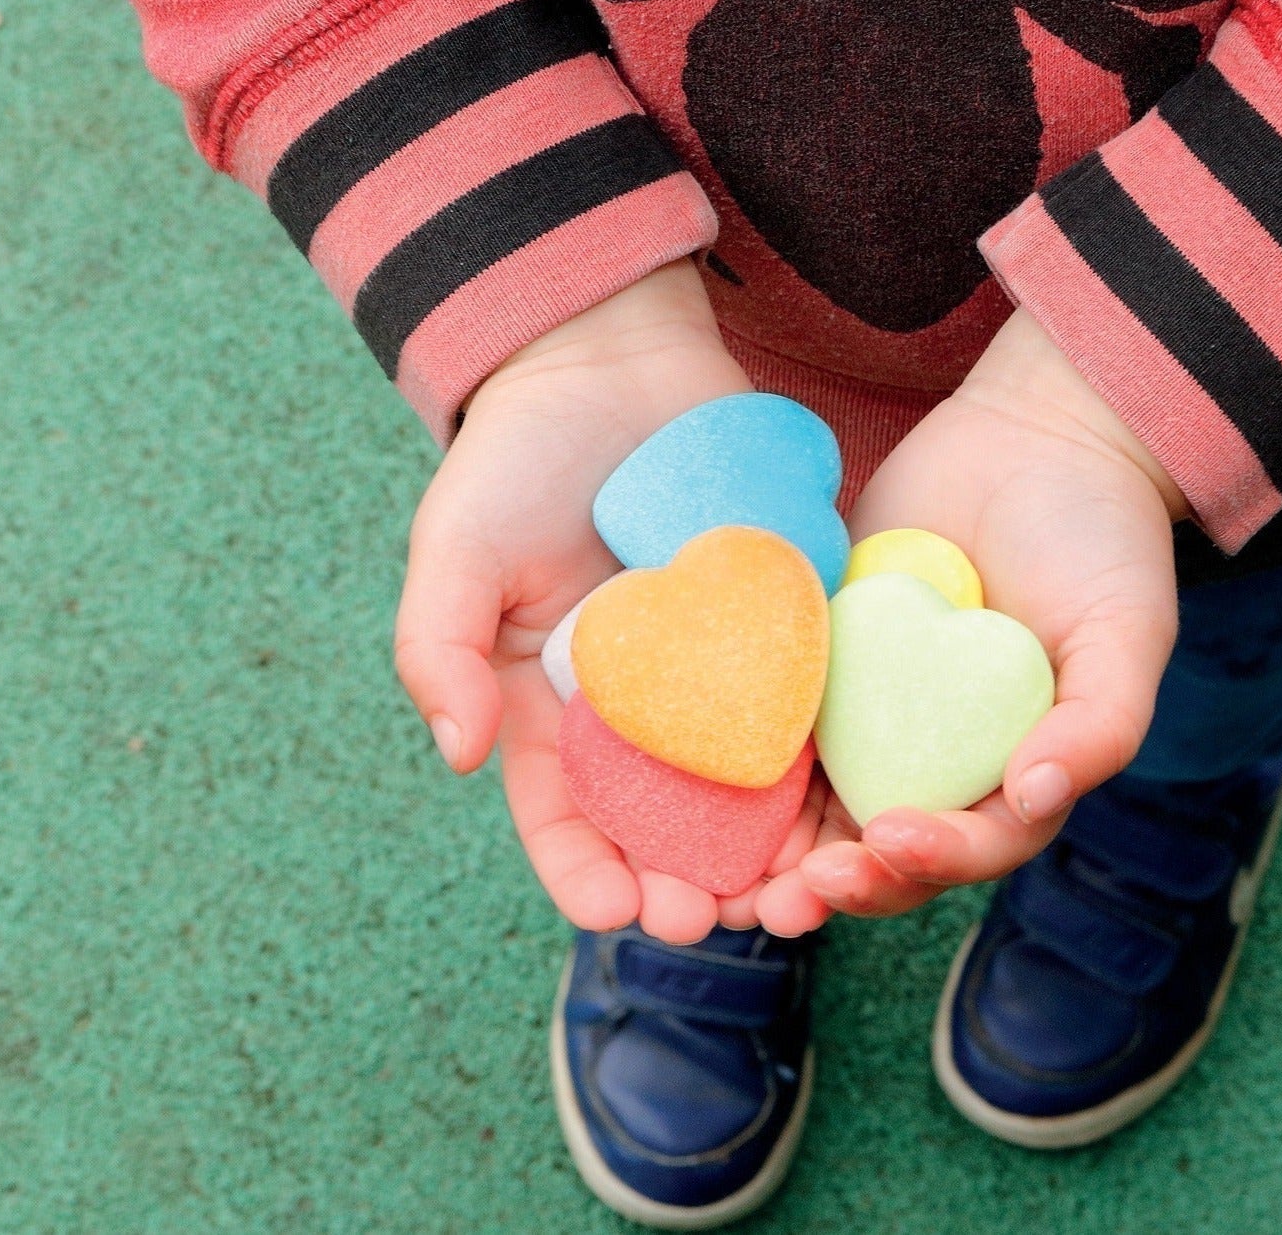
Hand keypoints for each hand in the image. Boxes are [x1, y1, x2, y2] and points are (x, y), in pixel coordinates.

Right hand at [395, 259, 780, 943]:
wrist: (614, 362)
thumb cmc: (519, 456)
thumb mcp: (455, 548)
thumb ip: (438, 648)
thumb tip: (454, 755)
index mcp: (551, 708)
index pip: (563, 816)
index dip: (584, 872)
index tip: (616, 910)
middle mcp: (637, 708)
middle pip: (663, 822)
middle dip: (685, 883)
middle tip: (712, 919)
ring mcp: (715, 672)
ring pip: (743, 786)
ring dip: (766, 851)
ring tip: (788, 894)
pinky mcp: (780, 627)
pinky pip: (806, 706)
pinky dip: (823, 763)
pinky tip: (844, 803)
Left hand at [770, 306, 1186, 922]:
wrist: (1036, 436)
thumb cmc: (1100, 538)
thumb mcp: (1126, 630)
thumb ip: (1100, 722)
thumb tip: (1034, 796)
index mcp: (1013, 767)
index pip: (972, 841)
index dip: (931, 860)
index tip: (889, 840)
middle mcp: (937, 752)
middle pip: (882, 842)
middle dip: (837, 880)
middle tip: (787, 897)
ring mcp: (874, 706)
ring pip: (819, 795)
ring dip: (776, 845)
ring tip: (733, 875)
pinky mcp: (824, 653)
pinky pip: (779, 709)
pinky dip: (745, 747)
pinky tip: (702, 771)